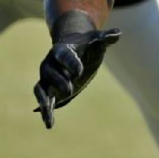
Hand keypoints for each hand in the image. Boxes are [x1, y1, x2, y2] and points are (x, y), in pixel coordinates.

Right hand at [33, 11, 120, 128]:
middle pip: (50, 73)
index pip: (63, 56)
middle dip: (59, 81)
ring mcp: (47, 78)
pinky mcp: (49, 90)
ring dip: (43, 100)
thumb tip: (117, 33)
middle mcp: (50, 63)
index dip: (70, 63)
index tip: (80, 72)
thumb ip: (105, 38)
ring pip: (40, 88)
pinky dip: (45, 111)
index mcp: (61, 50)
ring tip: (47, 112)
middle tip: (70, 89)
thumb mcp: (96, 41)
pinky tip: (49, 124)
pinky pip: (43, 100)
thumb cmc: (87, 44)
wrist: (73, 48)